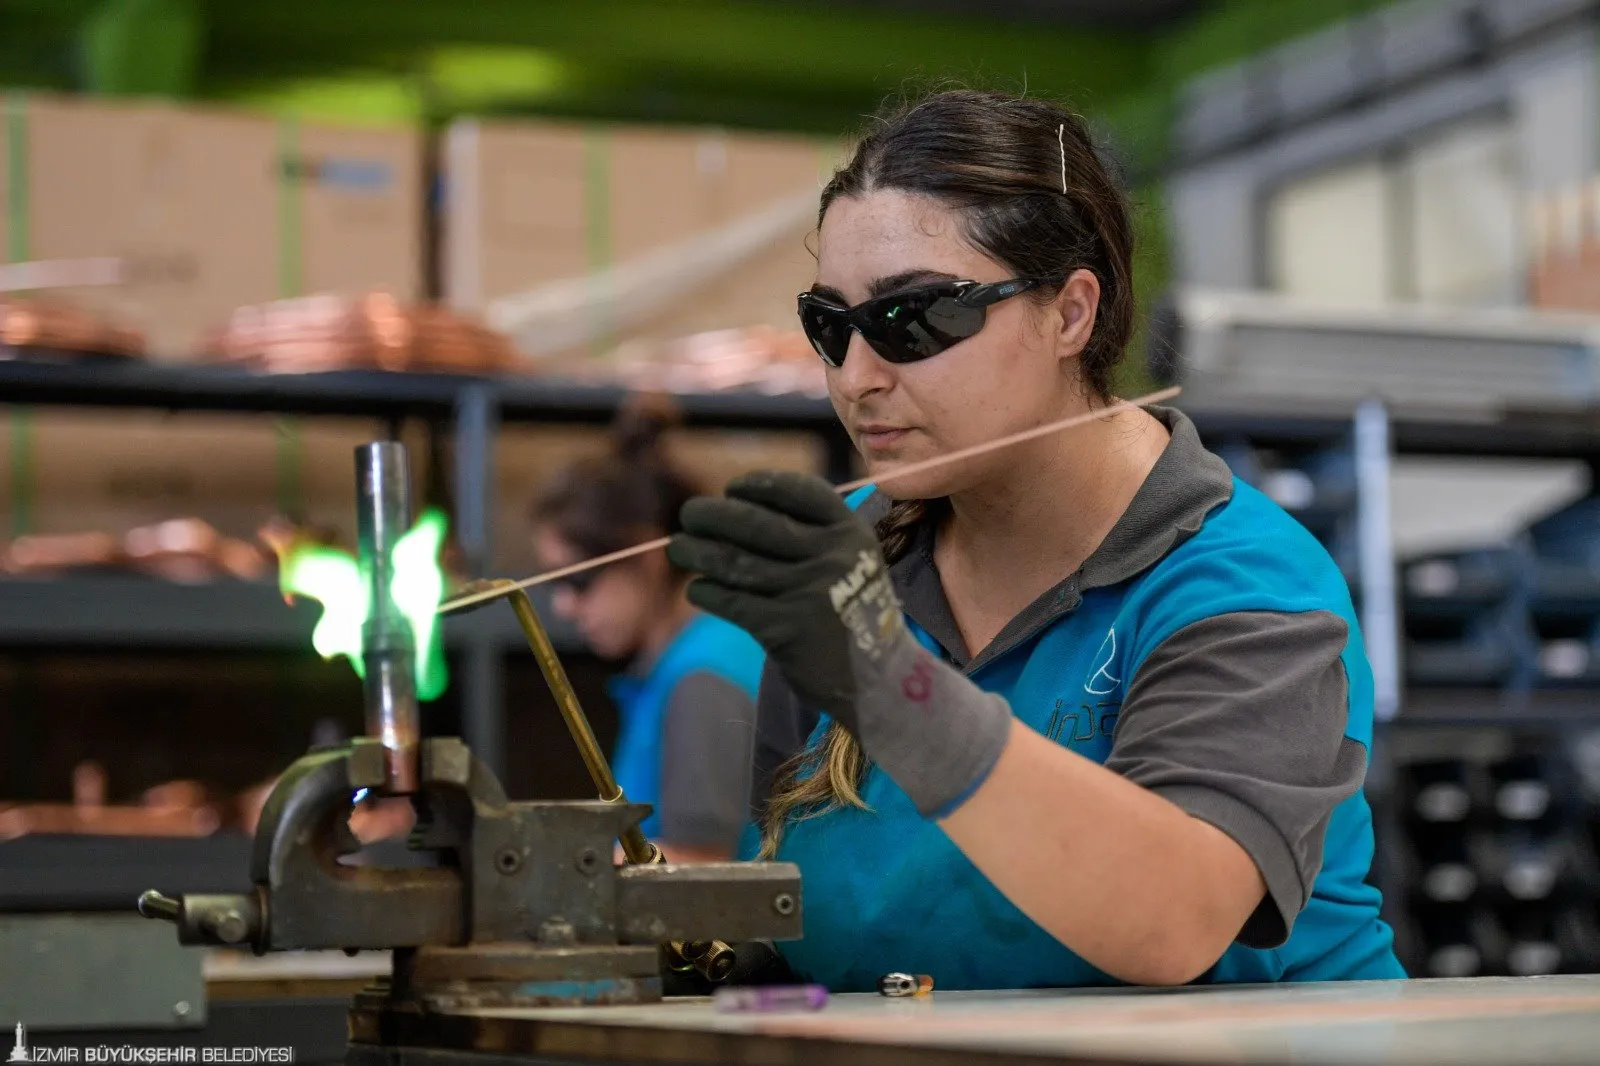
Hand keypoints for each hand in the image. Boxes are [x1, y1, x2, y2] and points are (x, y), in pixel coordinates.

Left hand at [668, 471, 1011, 817]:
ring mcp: (808, 592)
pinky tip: (697, 590)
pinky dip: (707, 593)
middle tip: (689, 513)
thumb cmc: (853, 613)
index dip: (759, 485)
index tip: (732, 489)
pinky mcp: (786, 629)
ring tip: (679, 548)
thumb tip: (736, 510)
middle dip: (713, 515)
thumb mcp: (853, 561)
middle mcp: (831, 556)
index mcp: (850, 532)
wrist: (880, 679)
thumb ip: (812, 534)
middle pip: (756, 523)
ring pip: (736, 563)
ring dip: (697, 553)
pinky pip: (733, 602)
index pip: (797, 491)